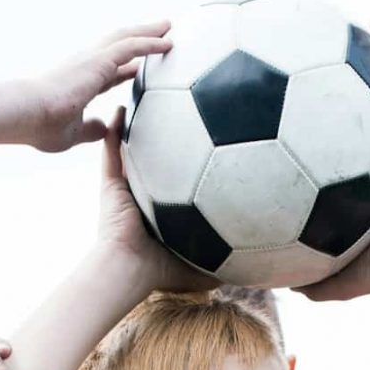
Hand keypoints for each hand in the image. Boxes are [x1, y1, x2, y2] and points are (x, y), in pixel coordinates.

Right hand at [22, 23, 172, 152]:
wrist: (28, 114)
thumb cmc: (42, 126)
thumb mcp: (73, 133)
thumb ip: (90, 129)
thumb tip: (104, 128)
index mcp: (81, 82)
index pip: (110, 72)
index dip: (127, 69)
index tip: (141, 68)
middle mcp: (87, 65)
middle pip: (120, 47)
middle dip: (141, 41)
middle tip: (161, 36)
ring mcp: (92, 60)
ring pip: (127, 39)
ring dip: (149, 33)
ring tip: (168, 29)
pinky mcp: (97, 61)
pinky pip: (130, 46)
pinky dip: (150, 42)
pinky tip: (167, 42)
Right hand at [96, 110, 216, 294]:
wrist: (130, 270)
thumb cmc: (163, 272)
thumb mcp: (204, 270)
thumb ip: (228, 267)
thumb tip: (259, 269)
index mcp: (165, 213)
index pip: (182, 185)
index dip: (195, 165)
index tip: (213, 143)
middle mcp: (146, 197)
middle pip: (159, 161)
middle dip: (169, 138)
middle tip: (185, 109)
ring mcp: (127, 189)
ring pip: (133, 150)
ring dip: (139, 125)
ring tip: (149, 97)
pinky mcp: (110, 184)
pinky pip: (111, 151)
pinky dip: (115, 129)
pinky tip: (121, 106)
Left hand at [294, 136, 369, 302]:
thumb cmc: (366, 277)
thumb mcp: (327, 283)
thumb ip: (304, 280)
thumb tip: (275, 279)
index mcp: (363, 226)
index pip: (345, 199)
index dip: (330, 182)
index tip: (310, 163)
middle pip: (368, 173)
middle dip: (356, 153)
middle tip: (337, 132)